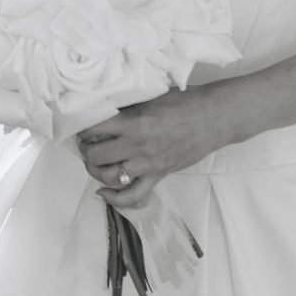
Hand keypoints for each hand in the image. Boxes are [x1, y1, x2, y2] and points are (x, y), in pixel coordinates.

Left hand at [76, 87, 219, 213]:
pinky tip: (104, 193)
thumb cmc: (184, 101)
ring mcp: (148, 164)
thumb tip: (104, 109)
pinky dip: (116, 199)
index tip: (82, 126)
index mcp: (133, 121)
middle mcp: (137, 145)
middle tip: (86, 144)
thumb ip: (128, 105)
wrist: (213, 118)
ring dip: (95, 172)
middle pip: (96, 156)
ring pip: (109, 177)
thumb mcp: (150, 96)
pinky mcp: (159, 175)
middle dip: (86, 151)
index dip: (82, 128)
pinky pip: (134, 195)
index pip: (94, 129)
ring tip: (94, 163)